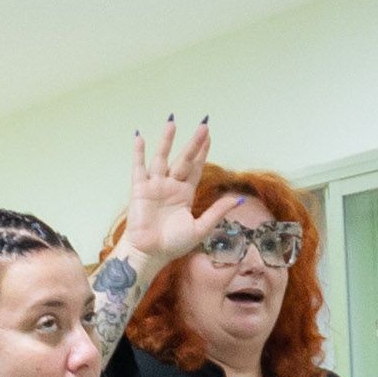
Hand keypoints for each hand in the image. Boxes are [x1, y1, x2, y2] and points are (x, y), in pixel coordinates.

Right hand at [122, 117, 240, 275]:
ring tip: (172, 122)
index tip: (209, 136)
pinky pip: (139, 168)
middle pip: (183, 159)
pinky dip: (139, 154)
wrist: (150, 254)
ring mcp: (155, 186)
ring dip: (167, 141)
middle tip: (203, 126)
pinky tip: (140, 138)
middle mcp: (170, 186)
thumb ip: (217, 212)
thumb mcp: (201, 228)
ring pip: (162, 158)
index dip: (202, 152)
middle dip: (193, 143)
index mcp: (184, 194)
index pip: (196, 168)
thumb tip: (239, 199)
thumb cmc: (173, 245)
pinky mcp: (140, 190)